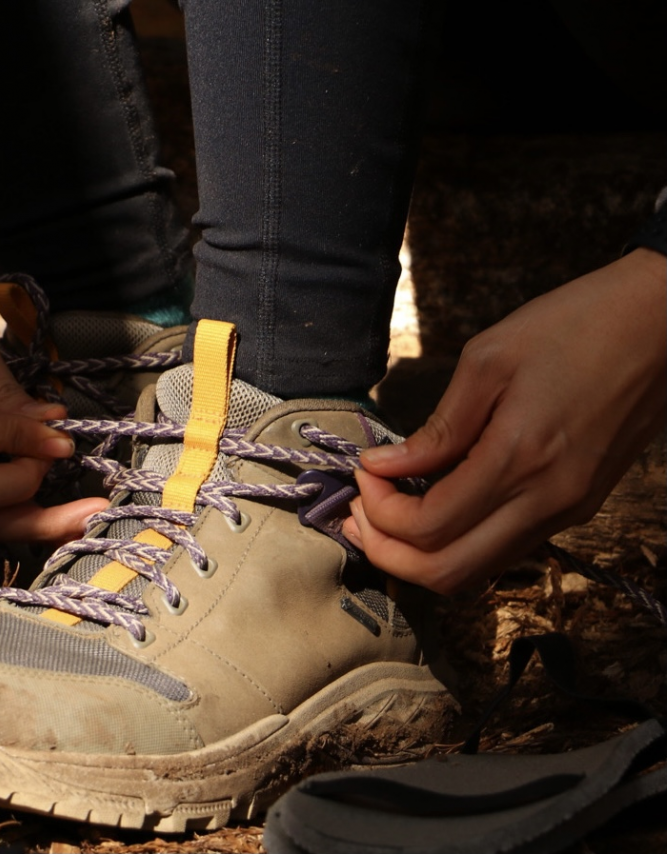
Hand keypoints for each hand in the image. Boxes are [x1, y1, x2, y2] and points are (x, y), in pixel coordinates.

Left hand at [344, 248, 666, 593]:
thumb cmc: (575, 324)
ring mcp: (568, 510)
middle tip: (356, 513)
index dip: (378, 511)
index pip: (428, 527)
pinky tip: (429, 506)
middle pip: (447, 573)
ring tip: (381, 513)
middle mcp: (548, 501)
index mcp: (521, 460)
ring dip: (418, 555)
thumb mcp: (489, 359)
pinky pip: (504, 548)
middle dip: (387, 553)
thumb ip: (437, 428)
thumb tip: (383, 466)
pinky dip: (456, 542)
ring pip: (476, 571)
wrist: (662, 320)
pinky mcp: (577, 505)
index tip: (362, 471)